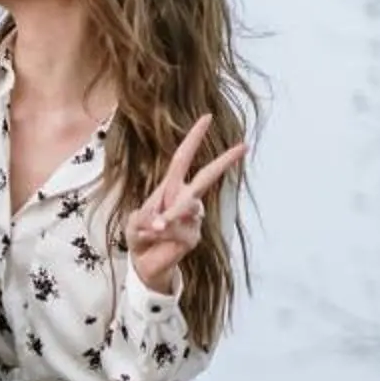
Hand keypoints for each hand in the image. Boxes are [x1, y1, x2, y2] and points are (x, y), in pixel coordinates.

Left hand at [127, 112, 247, 292]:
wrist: (144, 263)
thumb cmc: (140, 235)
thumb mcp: (134, 222)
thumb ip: (145, 217)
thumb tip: (162, 222)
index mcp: (170, 188)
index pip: (184, 159)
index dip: (194, 138)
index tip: (207, 117)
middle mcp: (186, 199)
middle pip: (207, 177)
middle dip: (224, 161)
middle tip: (245, 146)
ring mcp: (194, 218)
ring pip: (182, 210)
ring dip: (159, 221)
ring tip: (147, 232)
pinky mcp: (194, 236)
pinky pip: (177, 230)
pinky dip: (160, 234)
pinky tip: (153, 239)